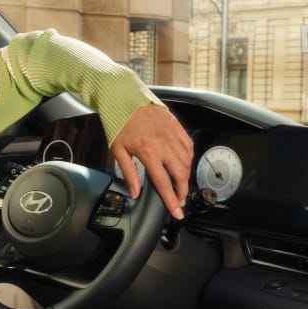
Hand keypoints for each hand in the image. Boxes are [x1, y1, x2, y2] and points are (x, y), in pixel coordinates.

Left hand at [111, 103, 192, 218]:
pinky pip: (188, 145)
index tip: (177, 212)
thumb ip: (129, 173)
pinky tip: (184, 163)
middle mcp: (163, 143)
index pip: (163, 183)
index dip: (171, 201)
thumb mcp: (118, 151)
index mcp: (147, 151)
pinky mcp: (176, 125)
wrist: (124, 96)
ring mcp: (171, 133)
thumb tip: (135, 192)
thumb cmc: (119, 122)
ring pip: (187, 161)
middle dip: (183, 191)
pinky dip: (189, 157)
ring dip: (186, 176)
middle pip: (180, 174)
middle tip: (180, 200)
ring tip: (181, 184)